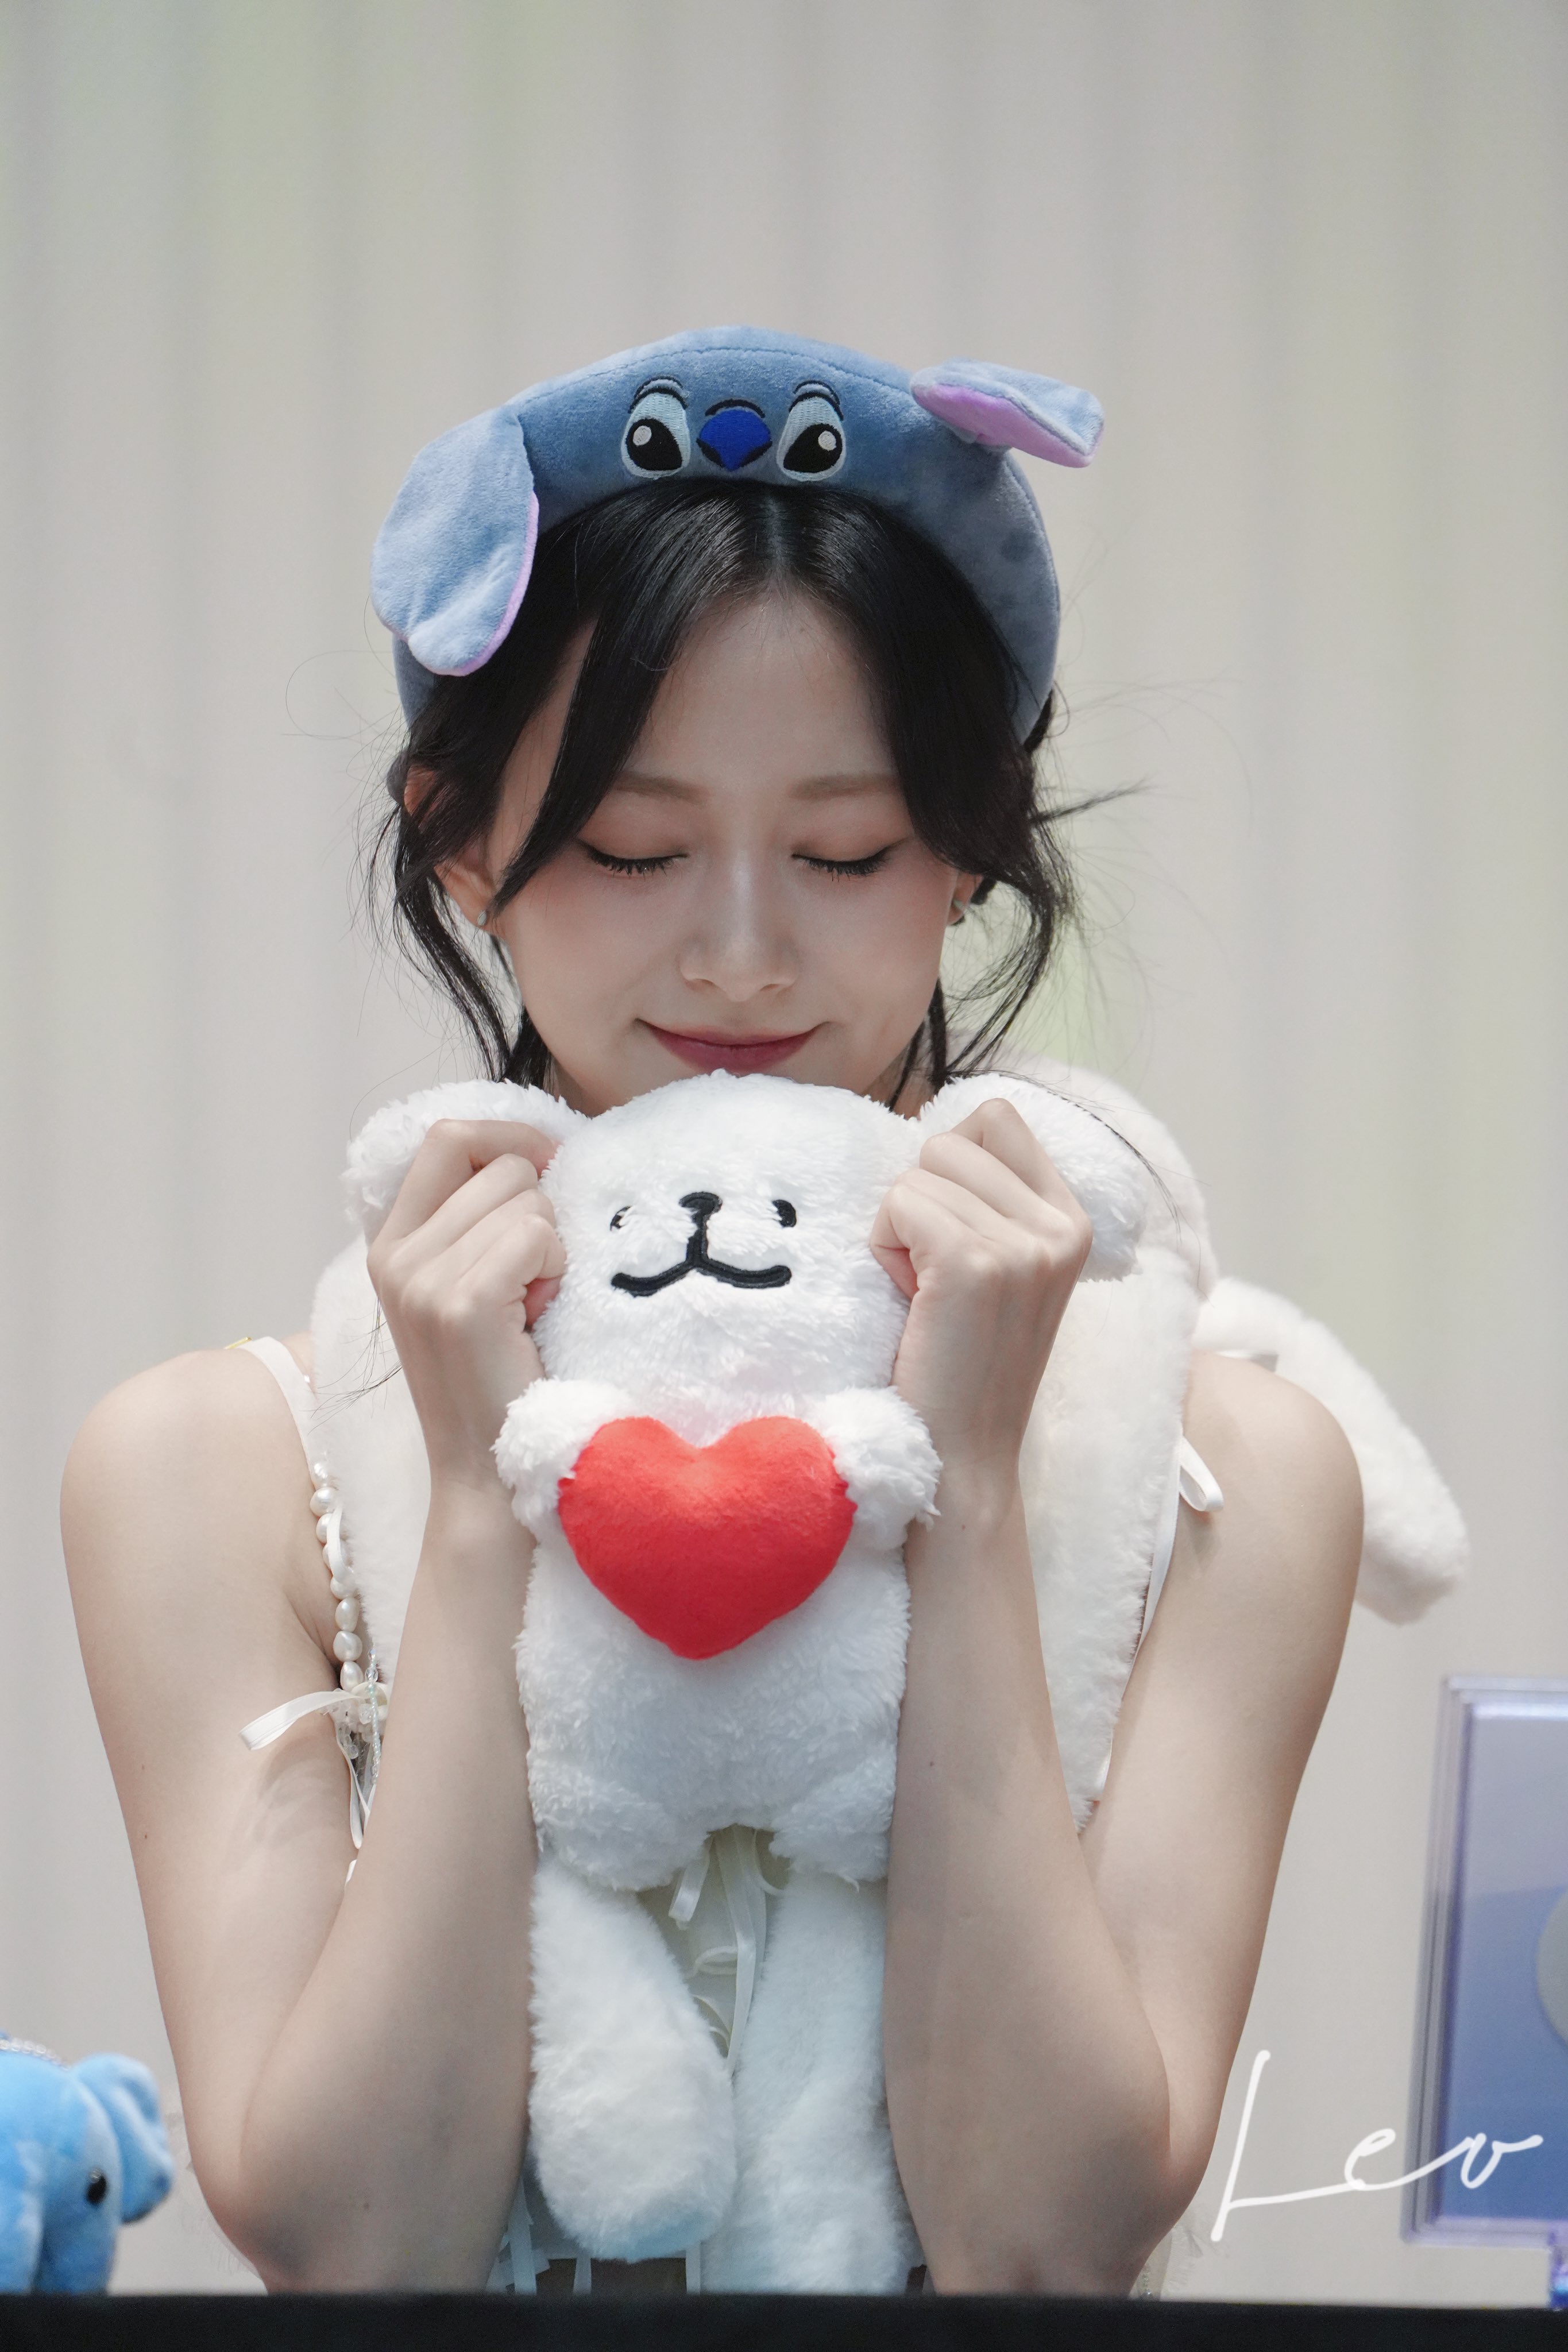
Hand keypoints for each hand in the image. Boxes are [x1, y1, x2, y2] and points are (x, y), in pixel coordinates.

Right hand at [366, 1120, 565, 1489]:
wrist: (488, 1472)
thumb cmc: (499, 1375)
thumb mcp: (471, 1283)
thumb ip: (480, 1219)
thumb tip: (540, 1149)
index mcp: (392, 1243)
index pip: (448, 1137)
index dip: (508, 1138)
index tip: (548, 1170)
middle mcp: (395, 1256)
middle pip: (499, 1164)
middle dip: (538, 1211)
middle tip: (530, 1281)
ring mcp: (421, 1280)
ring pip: (526, 1198)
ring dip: (551, 1246)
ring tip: (530, 1304)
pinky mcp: (460, 1305)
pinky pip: (536, 1236)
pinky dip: (555, 1269)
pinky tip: (539, 1314)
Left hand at [869, 1101, 1091, 1483]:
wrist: (962, 1455)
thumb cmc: (961, 1360)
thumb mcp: (1001, 1268)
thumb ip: (990, 1203)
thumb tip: (935, 1134)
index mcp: (1071, 1221)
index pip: (996, 1118)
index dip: (950, 1162)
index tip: (948, 1230)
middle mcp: (1060, 1227)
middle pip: (950, 1139)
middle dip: (922, 1200)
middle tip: (934, 1277)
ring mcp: (1025, 1245)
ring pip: (920, 1171)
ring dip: (899, 1227)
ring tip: (924, 1292)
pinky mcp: (977, 1263)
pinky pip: (900, 1203)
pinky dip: (885, 1246)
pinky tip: (911, 1298)